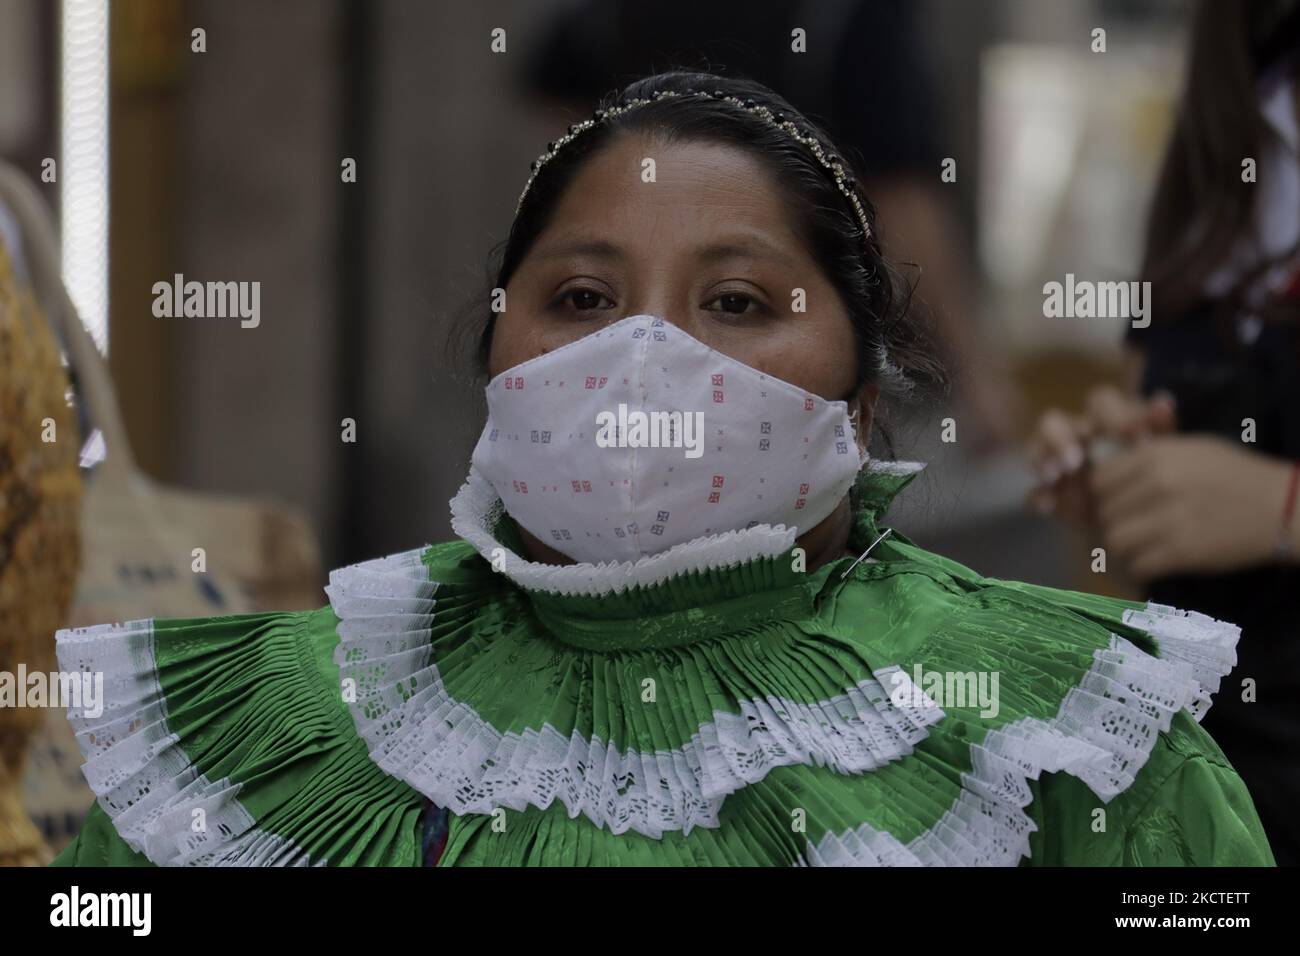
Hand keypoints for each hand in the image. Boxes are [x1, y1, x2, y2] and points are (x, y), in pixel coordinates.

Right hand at [1026, 385, 1175, 524]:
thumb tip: (1162, 401)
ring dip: (1043, 459)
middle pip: (1053, 420)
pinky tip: (1049, 505)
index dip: (1113, 416)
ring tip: (1055, 475)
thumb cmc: (1155, 478)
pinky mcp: (1050, 494)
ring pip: (1035, 448)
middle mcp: (1075, 436)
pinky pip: (1032, 491)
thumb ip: (1161, 430)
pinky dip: (1038, 496)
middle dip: (1060, 438)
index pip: (1101, 403)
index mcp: (1106, 421)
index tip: (1134, 439)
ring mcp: (1057, 465)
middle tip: (1076, 460)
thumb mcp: (1163, 455)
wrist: (1145, 521)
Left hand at [1091, 435, 1294, 578]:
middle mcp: (1159, 485)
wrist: (1279, 507)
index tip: (1119, 501)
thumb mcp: (1191, 449)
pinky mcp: (1183, 552)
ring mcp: (1170, 519)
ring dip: (1125, 545)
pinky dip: (1142, 566)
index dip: (1105, 493)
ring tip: (1141, 544)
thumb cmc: (1234, 474)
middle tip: (1132, 525)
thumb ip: (1147, 454)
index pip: (1099, 480)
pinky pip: (1138, 564)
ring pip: (1115, 540)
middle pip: (1104, 511)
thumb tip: (1103, 464)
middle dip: (1114, 520)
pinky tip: (1156, 560)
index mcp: (1156, 456)